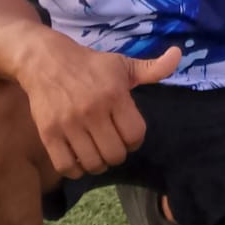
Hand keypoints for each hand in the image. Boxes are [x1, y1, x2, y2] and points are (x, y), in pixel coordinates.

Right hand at [18, 41, 181, 178]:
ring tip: (97, 152)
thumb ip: (152, 69)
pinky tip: (79, 158)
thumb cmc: (90, 65)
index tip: (128, 135)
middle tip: (112, 144)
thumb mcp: (122, 64)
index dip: (135, 141)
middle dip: (118, 154)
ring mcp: (68, 124)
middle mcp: (92, 111)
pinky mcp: (48, 133)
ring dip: (99, 163)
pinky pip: (66, 166)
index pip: (135, 135)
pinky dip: (76, 170)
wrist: (45, 61)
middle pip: (115, 154)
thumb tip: (179, 55)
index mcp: (114, 95)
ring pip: (93, 163)